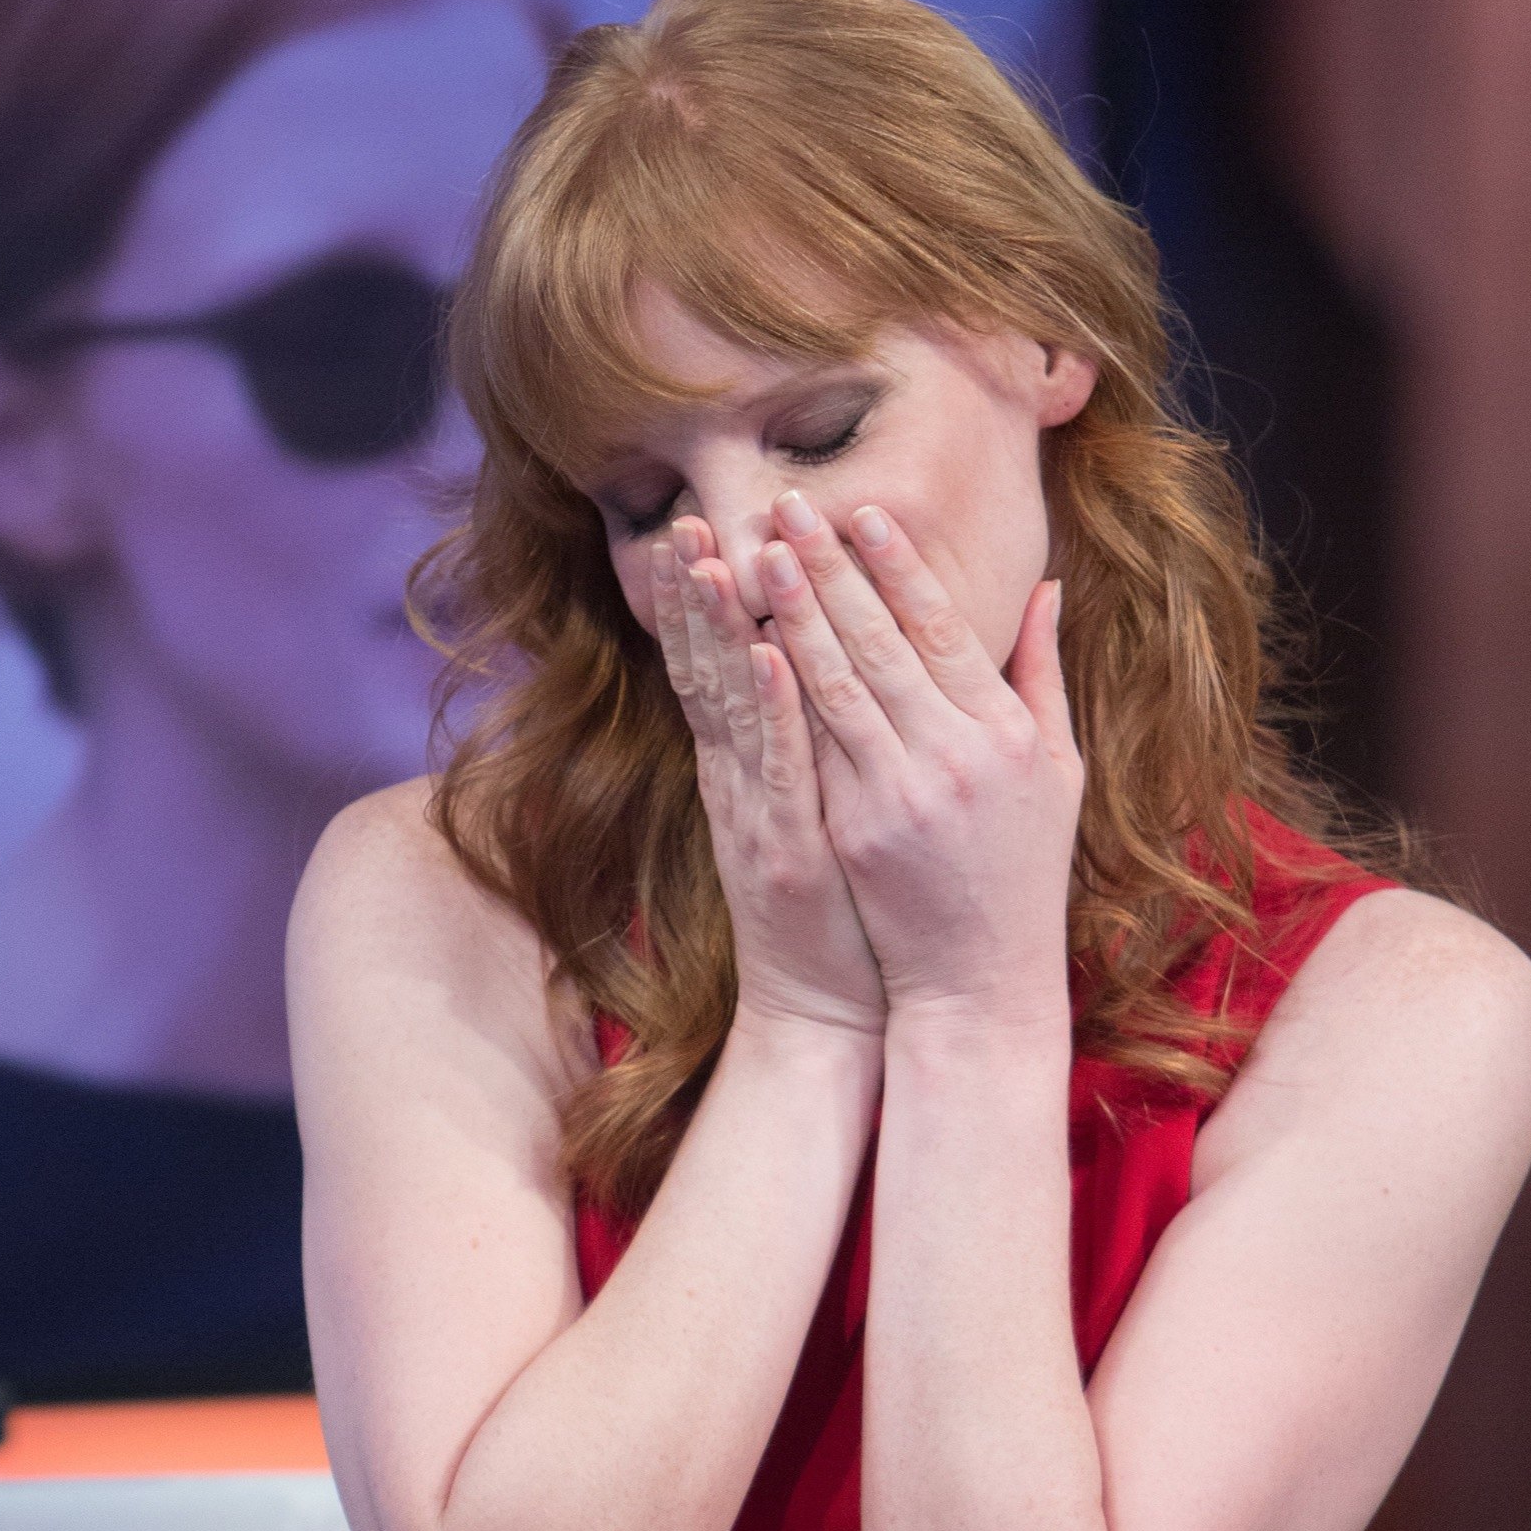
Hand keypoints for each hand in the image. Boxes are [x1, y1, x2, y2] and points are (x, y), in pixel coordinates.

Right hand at [648, 517, 884, 1039]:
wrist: (826, 1011)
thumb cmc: (841, 911)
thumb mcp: (822, 813)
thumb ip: (815, 745)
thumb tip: (811, 678)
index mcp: (751, 770)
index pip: (723, 666)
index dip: (711, 600)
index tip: (710, 525)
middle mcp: (740, 784)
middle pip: (709, 672)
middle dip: (698, 596)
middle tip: (689, 519)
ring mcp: (757, 815)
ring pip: (731, 706)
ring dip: (719, 630)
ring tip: (712, 557)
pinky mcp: (785, 850)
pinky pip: (777, 768)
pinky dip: (770, 710)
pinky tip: (767, 655)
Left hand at [756, 494, 1081, 1026]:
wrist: (980, 979)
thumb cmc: (1021, 872)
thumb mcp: (1056, 770)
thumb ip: (1042, 675)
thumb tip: (1045, 586)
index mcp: (1006, 731)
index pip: (944, 628)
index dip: (900, 566)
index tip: (864, 510)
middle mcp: (957, 755)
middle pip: (881, 642)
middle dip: (831, 568)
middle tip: (789, 507)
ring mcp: (903, 794)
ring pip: (837, 683)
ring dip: (793, 611)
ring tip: (759, 553)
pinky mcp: (858, 832)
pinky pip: (812, 749)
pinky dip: (781, 695)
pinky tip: (753, 646)